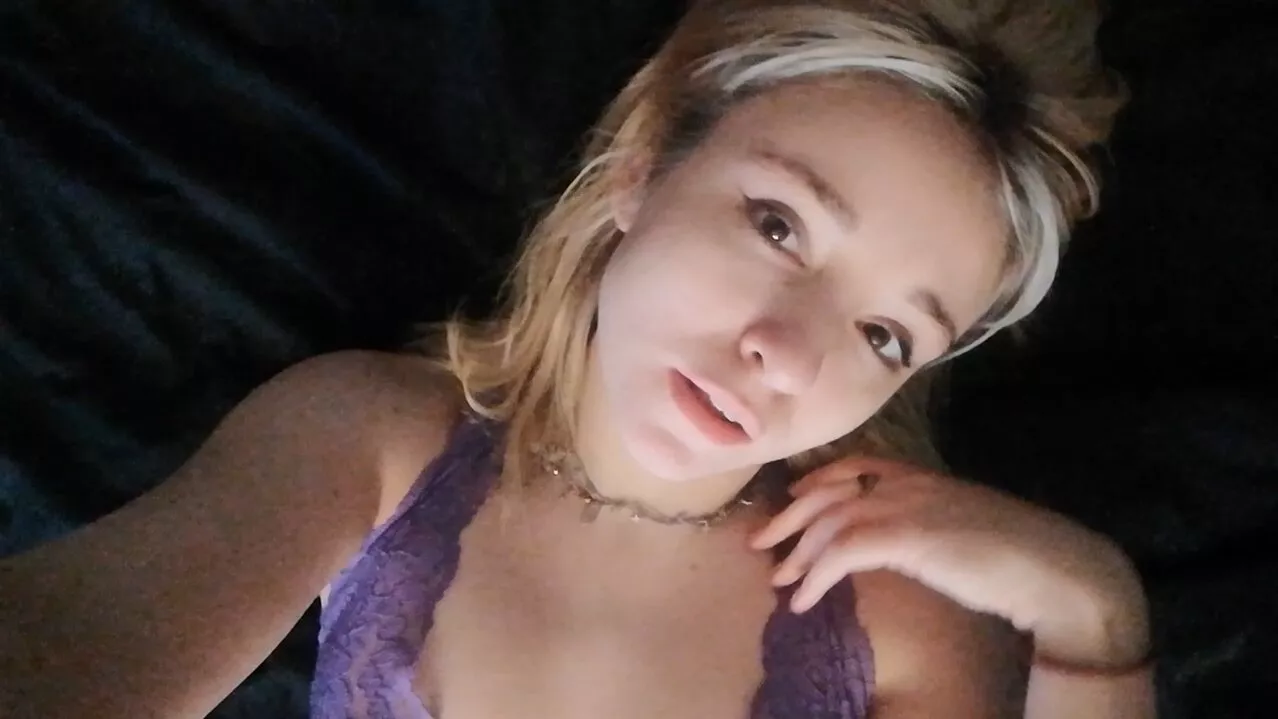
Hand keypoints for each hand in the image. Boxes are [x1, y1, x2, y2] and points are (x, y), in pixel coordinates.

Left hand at [750, 455, 1150, 668]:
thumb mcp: (959, 526)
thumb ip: (924, 522)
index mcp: (920, 474)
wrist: (1051, 565)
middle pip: (828, 489)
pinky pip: (840, 553)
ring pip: (828, 522)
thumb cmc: (1014, 554)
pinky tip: (804, 600)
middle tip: (761, 542)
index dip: (815, 481)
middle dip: (788, 516)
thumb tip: (897, 542)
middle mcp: (906, 481)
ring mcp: (905, 505)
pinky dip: (815, 577)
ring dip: (797, 554)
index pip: (852, 464)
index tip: (792, 496)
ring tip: (780, 582)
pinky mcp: (906, 536)